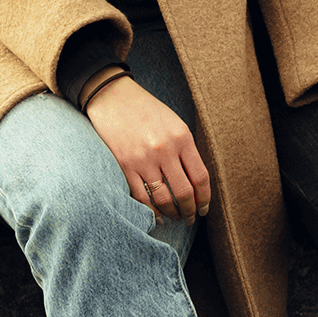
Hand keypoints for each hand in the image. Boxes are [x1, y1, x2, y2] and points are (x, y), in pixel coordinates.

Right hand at [84, 71, 210, 225]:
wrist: (113, 98)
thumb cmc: (146, 110)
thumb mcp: (173, 122)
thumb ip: (185, 148)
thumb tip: (195, 181)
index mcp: (182, 137)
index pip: (200, 176)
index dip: (204, 198)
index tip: (203, 209)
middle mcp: (165, 150)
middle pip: (184, 192)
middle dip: (189, 211)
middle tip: (189, 218)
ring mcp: (144, 160)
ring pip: (164, 199)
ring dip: (172, 213)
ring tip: (174, 218)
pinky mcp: (125, 166)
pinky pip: (141, 198)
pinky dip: (151, 212)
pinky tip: (157, 216)